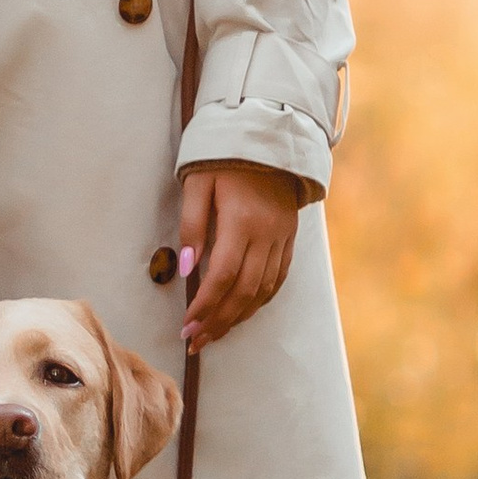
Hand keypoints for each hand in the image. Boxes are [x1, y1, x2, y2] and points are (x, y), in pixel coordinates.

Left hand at [177, 159, 301, 349]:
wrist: (268, 139)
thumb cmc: (224, 159)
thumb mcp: (198, 183)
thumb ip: (192, 225)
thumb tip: (188, 268)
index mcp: (242, 221)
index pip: (223, 276)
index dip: (205, 304)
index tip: (187, 323)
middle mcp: (267, 235)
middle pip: (244, 291)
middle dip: (219, 320)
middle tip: (196, 340)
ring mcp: (282, 239)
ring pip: (263, 290)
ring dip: (238, 317)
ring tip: (214, 333)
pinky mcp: (289, 239)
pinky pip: (278, 280)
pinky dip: (259, 301)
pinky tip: (242, 313)